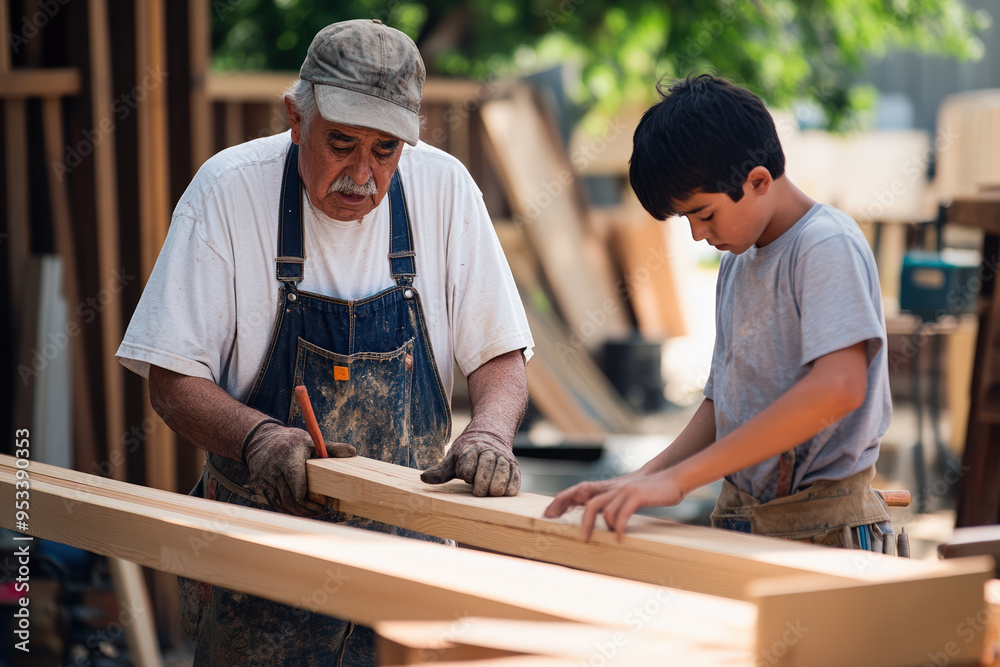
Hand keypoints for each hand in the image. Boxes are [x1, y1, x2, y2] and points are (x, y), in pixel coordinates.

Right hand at [242, 419, 355, 516]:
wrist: (261, 440)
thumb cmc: (291, 441)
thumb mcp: (311, 441)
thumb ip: (332, 449)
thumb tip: (353, 453)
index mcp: (289, 458)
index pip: (299, 488)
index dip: (313, 500)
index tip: (326, 502)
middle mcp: (274, 470)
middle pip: (291, 500)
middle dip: (308, 509)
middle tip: (322, 511)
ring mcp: (265, 479)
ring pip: (283, 504)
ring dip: (299, 512)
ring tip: (313, 512)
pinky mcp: (260, 486)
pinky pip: (275, 503)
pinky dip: (288, 509)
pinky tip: (299, 509)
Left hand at [420, 430, 519, 496]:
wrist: (489, 436)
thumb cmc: (466, 454)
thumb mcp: (451, 460)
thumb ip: (439, 472)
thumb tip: (423, 479)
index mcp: (471, 449)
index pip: (468, 467)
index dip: (466, 474)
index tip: (465, 475)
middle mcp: (490, 452)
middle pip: (486, 474)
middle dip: (479, 487)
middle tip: (476, 490)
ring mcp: (504, 459)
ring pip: (502, 479)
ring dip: (494, 489)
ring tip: (488, 492)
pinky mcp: (515, 468)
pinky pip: (514, 483)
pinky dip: (507, 490)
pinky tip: (499, 491)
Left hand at [543, 470, 684, 541]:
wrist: (671, 478)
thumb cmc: (648, 490)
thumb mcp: (625, 493)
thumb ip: (610, 500)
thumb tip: (597, 515)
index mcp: (608, 487)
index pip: (579, 490)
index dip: (562, 500)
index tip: (548, 513)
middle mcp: (613, 487)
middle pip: (586, 500)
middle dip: (573, 514)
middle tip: (567, 532)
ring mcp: (624, 490)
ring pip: (600, 507)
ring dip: (596, 525)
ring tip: (592, 540)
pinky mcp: (637, 495)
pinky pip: (622, 513)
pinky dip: (618, 527)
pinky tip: (619, 538)